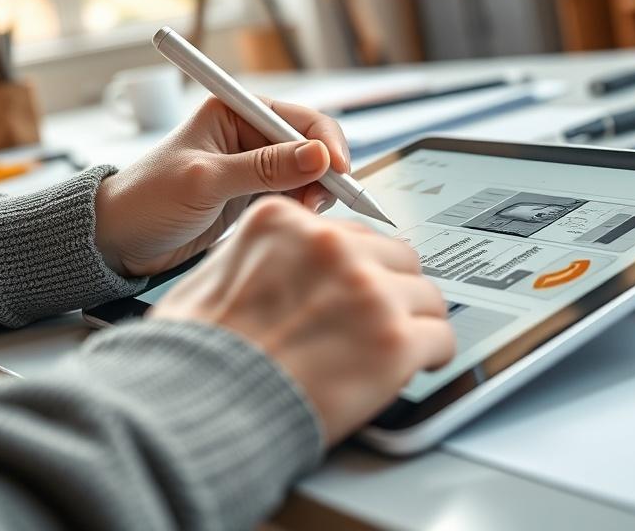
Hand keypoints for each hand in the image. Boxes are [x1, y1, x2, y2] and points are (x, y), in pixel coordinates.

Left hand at [95, 96, 349, 276]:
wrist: (118, 241)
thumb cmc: (148, 200)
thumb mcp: (206, 181)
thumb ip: (264, 169)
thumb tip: (319, 156)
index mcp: (234, 112)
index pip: (298, 119)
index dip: (325, 143)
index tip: (339, 171)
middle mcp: (249, 134)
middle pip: (311, 146)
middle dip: (324, 172)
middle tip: (322, 202)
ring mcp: (255, 165)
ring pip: (309, 174)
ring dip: (315, 193)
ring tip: (302, 214)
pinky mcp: (255, 193)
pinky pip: (296, 195)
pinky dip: (303, 207)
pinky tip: (293, 219)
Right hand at [149, 197, 455, 443]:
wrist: (195, 412)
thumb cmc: (193, 356)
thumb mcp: (214, 274)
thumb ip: (266, 256)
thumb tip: (292, 267)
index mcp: (285, 223)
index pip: (351, 233)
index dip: (357, 267)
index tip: (357, 288)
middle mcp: (332, 247)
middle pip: (397, 257)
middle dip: (390, 288)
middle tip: (378, 320)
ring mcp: (368, 291)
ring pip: (426, 295)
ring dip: (413, 321)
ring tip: (396, 348)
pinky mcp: (395, 339)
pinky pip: (441, 336)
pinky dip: (433, 354)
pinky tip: (419, 365)